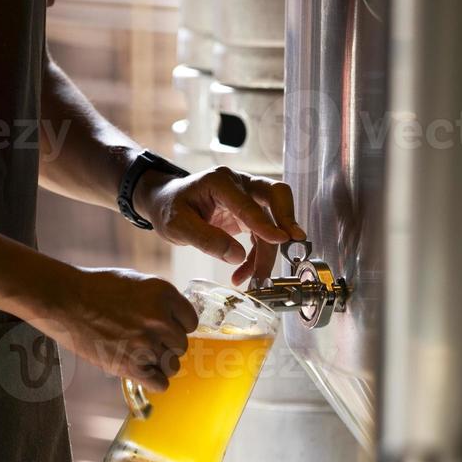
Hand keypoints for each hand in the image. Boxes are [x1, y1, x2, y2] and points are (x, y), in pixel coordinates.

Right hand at [39, 266, 197, 391]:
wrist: (65, 301)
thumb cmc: (98, 289)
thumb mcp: (137, 283)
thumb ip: (161, 301)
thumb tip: (178, 322)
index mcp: (164, 293)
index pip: (191, 322)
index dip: (176, 326)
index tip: (161, 328)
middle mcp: (159, 319)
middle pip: (181, 345)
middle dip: (166, 345)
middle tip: (143, 340)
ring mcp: (146, 343)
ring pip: (173, 366)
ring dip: (158, 363)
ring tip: (138, 354)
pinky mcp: (131, 365)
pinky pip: (160, 383)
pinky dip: (152, 380)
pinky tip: (140, 371)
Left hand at [135, 166, 306, 286]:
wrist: (166, 204)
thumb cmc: (170, 208)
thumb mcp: (178, 226)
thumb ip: (206, 239)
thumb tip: (237, 256)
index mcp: (220, 182)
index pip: (249, 202)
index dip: (265, 223)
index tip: (281, 240)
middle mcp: (239, 185)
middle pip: (275, 194)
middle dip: (287, 218)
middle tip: (295, 241)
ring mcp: (247, 198)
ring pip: (272, 221)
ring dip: (269, 251)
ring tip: (256, 279)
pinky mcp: (249, 214)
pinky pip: (263, 235)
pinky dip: (258, 256)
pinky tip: (244, 274)